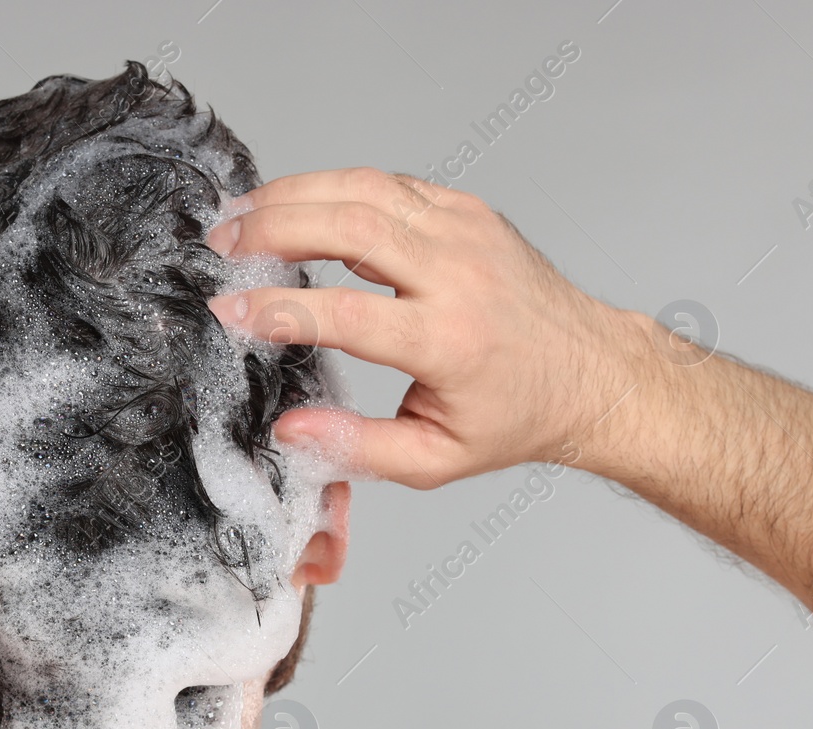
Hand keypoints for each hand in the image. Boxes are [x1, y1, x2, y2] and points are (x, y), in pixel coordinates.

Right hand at [204, 167, 649, 487]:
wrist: (590, 372)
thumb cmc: (512, 417)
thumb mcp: (435, 460)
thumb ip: (357, 448)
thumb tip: (288, 430)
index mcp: (450, 341)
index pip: (347, 314)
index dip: (279, 309)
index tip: (229, 310)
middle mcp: (459, 274)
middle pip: (351, 226)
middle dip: (275, 228)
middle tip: (221, 245)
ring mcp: (465, 231)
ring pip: (365, 188)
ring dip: (294, 194)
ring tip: (241, 216)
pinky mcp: (465, 210)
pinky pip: (387, 184)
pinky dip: (333, 187)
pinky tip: (293, 204)